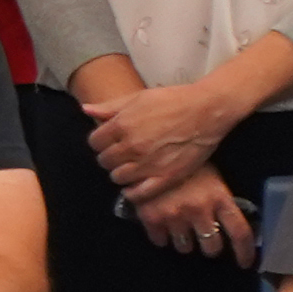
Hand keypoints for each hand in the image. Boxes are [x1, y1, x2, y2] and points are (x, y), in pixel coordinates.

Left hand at [85, 83, 245, 200]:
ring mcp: (147, 164)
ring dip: (120, 173)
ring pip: (118, 178)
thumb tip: (85, 109)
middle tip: (120, 153)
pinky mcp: (165, 178)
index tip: (109, 141)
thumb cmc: (173, 100)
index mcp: (122, 125)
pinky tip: (134, 186)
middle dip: (109, 156)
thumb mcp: (138, 97)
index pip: (94, 142)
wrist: (206, 110)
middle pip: (104, 161)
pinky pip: (138, 194)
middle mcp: (131, 147)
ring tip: (130, 166)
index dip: (100, 141)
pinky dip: (132, 193)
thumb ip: (110, 107)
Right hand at [131, 168, 251, 262]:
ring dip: (185, 241)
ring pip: (185, 247)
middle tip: (204, 238)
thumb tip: (226, 224)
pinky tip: (162, 224)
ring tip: (180, 227)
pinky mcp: (152, 218)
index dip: (245, 252)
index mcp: (219, 197)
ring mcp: (175, 216)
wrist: (149, 150)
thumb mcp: (209, 176)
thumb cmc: (185, 163)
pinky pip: (160, 241)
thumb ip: (218, 200)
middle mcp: (199, 210)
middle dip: (209, 245)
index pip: (240, 232)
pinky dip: (162, 236)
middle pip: (212, 247)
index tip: (245, 263)